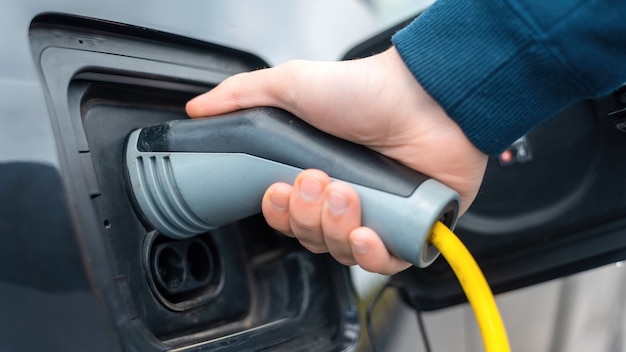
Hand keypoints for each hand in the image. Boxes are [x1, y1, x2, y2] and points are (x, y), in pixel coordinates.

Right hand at [186, 47, 487, 274]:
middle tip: (318, 181)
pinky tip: (365, 232)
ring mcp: (380, 215)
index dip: (279, 214)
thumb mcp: (292, 85)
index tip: (279, 190)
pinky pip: (384, 265)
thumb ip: (243, 95)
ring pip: (342, 253)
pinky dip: (369, 256)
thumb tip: (199, 109)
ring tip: (346, 193)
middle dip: (308, 216)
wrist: (429, 96)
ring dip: (335, 228)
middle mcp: (348, 198)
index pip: (287, 217)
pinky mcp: (412, 230)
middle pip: (311, 239)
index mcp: (319, 173)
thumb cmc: (367, 90)